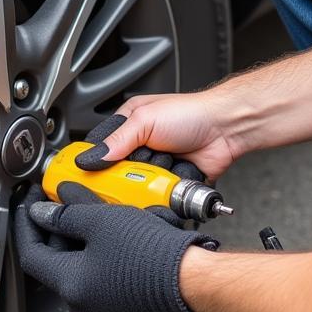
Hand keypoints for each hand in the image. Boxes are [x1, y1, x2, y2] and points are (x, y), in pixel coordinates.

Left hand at [14, 183, 217, 311]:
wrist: (192, 280)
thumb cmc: (152, 255)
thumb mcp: (102, 220)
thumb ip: (66, 214)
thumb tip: (43, 211)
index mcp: (70, 287)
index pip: (30, 252)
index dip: (27, 221)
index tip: (29, 201)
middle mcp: (82, 306)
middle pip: (54, 260)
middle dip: (56, 226)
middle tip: (60, 199)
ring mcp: (103, 310)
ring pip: (78, 266)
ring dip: (78, 237)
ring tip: (89, 209)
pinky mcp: (122, 307)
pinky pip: (99, 275)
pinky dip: (97, 251)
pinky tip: (110, 230)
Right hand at [74, 87, 238, 179]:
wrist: (226, 128)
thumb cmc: (190, 113)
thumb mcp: (145, 120)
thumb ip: (117, 140)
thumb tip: (90, 159)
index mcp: (128, 126)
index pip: (100, 149)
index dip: (93, 164)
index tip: (86, 176)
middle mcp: (141, 147)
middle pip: (118, 174)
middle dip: (128, 174)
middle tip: (138, 166)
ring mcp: (156, 166)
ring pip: (139, 188)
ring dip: (150, 182)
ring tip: (163, 166)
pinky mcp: (171, 183)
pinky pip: (159, 198)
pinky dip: (164, 194)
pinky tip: (171, 180)